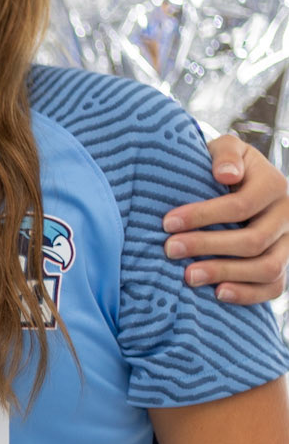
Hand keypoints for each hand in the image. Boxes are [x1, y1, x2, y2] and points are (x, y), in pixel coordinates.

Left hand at [163, 137, 288, 303]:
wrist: (242, 184)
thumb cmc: (225, 167)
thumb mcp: (226, 149)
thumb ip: (225, 154)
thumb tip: (225, 174)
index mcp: (274, 185)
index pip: (241, 206)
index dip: (202, 216)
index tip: (167, 222)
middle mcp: (287, 215)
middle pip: (252, 240)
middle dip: (207, 246)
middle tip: (170, 249)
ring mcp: (288, 243)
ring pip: (267, 268)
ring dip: (225, 274)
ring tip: (188, 276)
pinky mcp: (284, 265)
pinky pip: (273, 287)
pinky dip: (247, 294)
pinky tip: (217, 293)